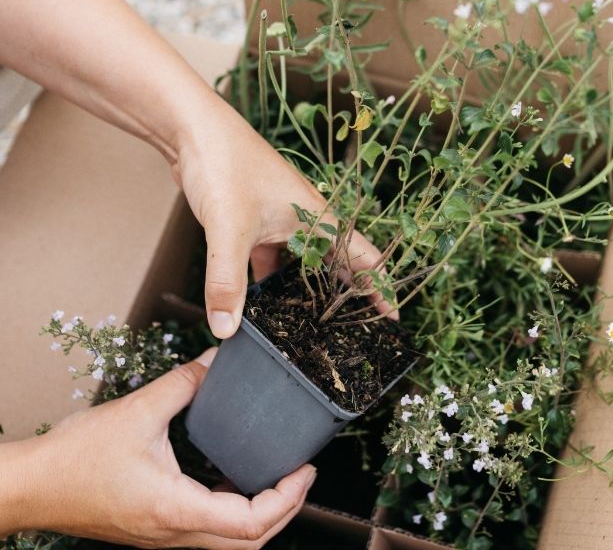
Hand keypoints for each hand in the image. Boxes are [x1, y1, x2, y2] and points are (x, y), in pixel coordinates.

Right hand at [0, 349, 314, 546]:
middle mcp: (173, 533)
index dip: (286, 499)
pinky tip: (235, 479)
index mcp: (175, 509)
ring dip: (260, 516)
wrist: (29, 488)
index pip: (248, 524)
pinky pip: (206, 532)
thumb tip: (217, 359)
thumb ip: (185, 383)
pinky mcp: (154, 528)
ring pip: (227, 545)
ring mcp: (162, 537)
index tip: (305, 469)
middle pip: (246, 545)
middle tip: (301, 474)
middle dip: (284, 511)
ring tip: (278, 477)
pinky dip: (233, 512)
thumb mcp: (139, 410)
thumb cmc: (75, 458)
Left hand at [173, 100, 395, 338]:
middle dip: (349, 296)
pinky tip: (263, 302)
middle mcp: (306, 219)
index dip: (380, 288)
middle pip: (338, 264)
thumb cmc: (225, 165)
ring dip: (309, 291)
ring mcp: (282, 220)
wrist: (195, 130)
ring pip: (304, 264)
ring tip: (313, 326)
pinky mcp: (256, 222)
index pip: (364, 258)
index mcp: (318, 217)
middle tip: (356, 332)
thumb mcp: (230, 229)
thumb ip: (228, 282)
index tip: (393, 318)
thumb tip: (226, 328)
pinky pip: (274, 259)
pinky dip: (272, 281)